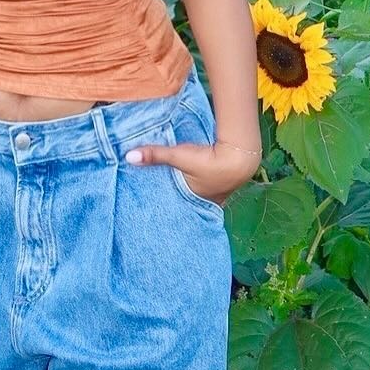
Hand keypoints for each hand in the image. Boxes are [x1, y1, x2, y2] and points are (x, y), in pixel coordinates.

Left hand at [124, 136, 261, 207]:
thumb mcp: (179, 156)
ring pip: (200, 200)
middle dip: (177, 206)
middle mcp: (207, 203)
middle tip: (160, 209)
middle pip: (188, 206)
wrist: (241, 155)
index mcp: (194, 201)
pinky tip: (199, 189)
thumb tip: (128, 157)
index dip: (167, 212)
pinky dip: (204, 191)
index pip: (177, 210)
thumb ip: (155, 155)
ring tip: (175, 200)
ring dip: (191, 199)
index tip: (154, 214)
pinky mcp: (226, 186)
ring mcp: (219, 196)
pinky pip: (211, 192)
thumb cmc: (208, 160)